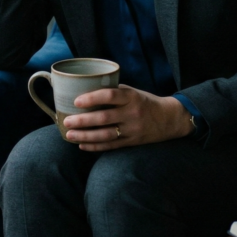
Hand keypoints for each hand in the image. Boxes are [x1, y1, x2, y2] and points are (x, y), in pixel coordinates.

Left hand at [62, 86, 192, 150]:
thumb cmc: (146, 102)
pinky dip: (95, 146)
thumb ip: (114, 92)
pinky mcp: (132, 142)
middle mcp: (132, 113)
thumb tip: (87, 90)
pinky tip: (82, 145)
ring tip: (70, 134)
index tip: (76, 101)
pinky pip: (111, 146)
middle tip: (67, 121)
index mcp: (132, 97)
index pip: (110, 96)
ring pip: (105, 135)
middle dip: (83, 121)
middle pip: (104, 118)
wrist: (169, 119)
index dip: (92, 98)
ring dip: (85, 136)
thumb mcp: (133, 92)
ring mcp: (132, 130)